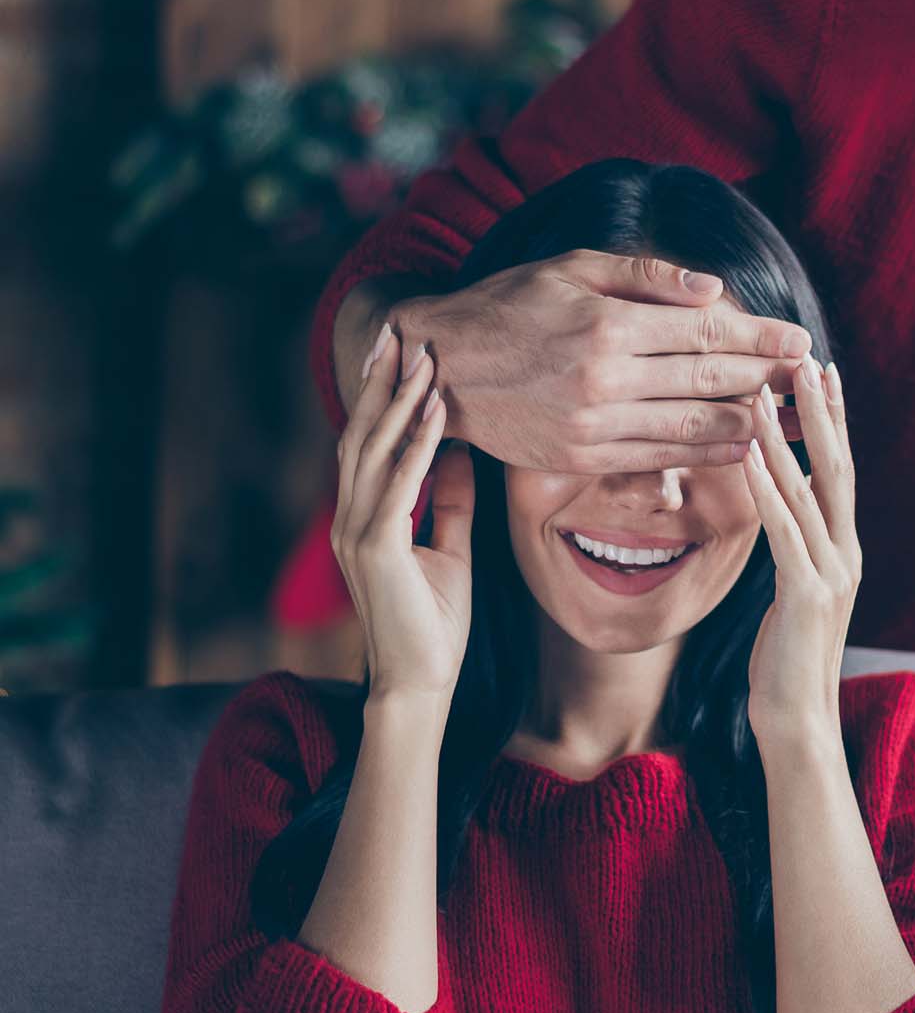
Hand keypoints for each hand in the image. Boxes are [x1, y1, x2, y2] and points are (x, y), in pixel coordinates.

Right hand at [332, 323, 475, 702]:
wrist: (421, 684)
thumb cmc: (434, 622)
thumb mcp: (451, 548)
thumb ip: (450, 500)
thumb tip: (463, 450)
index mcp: (365, 517)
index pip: (368, 442)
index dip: (382, 394)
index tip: (401, 350)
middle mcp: (352, 518)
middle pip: (361, 434)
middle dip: (380, 380)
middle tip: (399, 329)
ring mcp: (357, 533)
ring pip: (373, 450)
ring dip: (399, 399)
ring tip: (422, 355)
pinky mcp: (376, 549)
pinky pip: (400, 484)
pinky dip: (419, 443)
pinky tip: (437, 411)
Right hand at [399, 249, 814, 475]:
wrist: (440, 366)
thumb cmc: (509, 304)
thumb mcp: (573, 267)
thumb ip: (647, 277)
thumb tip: (713, 288)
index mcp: (607, 322)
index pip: (704, 332)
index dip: (759, 337)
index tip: (800, 339)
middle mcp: (604, 376)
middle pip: (707, 380)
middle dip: (767, 378)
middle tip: (810, 378)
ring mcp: (592, 422)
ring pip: (690, 425)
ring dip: (749, 423)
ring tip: (791, 418)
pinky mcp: (580, 456)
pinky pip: (658, 457)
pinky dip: (705, 454)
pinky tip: (741, 447)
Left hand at [739, 355, 860, 748]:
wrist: (798, 721)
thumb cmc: (786, 660)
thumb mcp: (795, 593)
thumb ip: (797, 547)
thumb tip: (789, 503)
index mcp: (844, 551)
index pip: (842, 472)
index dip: (835, 421)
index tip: (824, 374)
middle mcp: (846, 554)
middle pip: (839, 468)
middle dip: (822, 413)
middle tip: (808, 362)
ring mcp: (832, 573)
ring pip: (810, 491)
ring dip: (786, 439)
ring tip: (765, 396)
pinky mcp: (806, 594)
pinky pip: (784, 529)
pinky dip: (767, 487)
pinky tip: (748, 455)